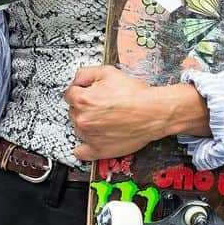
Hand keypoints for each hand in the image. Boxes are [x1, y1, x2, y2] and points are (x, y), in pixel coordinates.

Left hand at [66, 65, 184, 161]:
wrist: (153, 112)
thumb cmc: (135, 95)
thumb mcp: (108, 72)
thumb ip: (85, 73)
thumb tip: (77, 80)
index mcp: (83, 99)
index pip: (70, 94)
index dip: (80, 91)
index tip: (88, 93)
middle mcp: (83, 119)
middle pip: (73, 111)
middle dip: (84, 107)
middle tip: (101, 104)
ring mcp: (90, 136)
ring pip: (78, 128)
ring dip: (87, 124)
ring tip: (105, 118)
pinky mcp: (98, 150)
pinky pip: (80, 152)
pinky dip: (83, 147)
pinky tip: (91, 138)